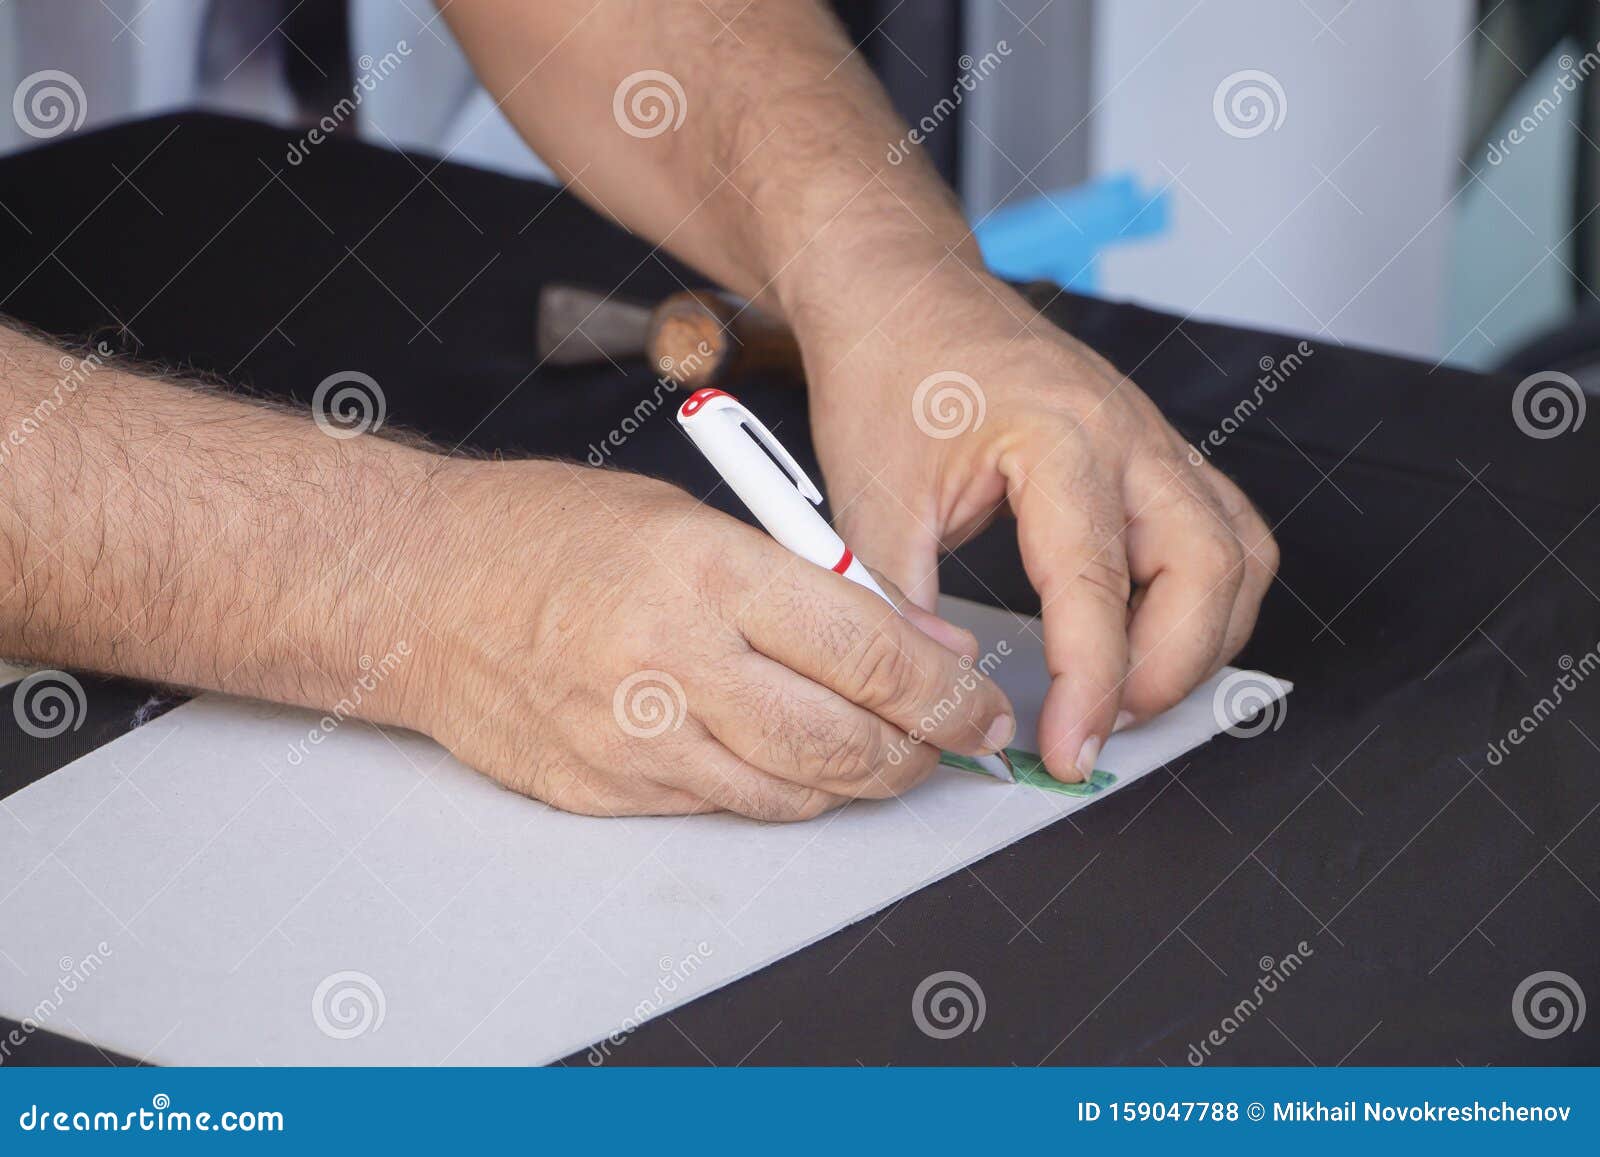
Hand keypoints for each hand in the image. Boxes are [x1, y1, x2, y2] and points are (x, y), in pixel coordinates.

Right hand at [402, 461, 1015, 819]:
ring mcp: (635, 739)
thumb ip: (805, 586)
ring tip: (888, 756)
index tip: (980, 705)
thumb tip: (914, 646)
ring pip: (795, 793)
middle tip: (953, 744)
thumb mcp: (692, 520)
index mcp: (706, 570)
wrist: (416, 589)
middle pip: (843, 740)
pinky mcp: (607, 792)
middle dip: (922, 752)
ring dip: (860, 782)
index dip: (946, 691)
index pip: (868, 650)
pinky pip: (727, 809)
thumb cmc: (549, 534)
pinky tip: (797, 764)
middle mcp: (673, 661)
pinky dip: (781, 793)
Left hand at [803, 265, 1277, 783]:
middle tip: (1104, 726)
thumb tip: (945, 691)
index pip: (1097, 584)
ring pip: (1239, 554)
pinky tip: (1154, 635)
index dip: (1091, 683)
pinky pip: (1225, 532)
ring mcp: (1153, 439)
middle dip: (1172, 670)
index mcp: (1057, 435)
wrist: (902, 295)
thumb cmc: (887, 373)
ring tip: (1131, 691)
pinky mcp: (1154, 453)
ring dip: (1204, 638)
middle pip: (1211, 568)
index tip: (1069, 748)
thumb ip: (901, 605)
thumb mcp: (868, 499)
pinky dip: (1208, 599)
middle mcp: (1127, 433)